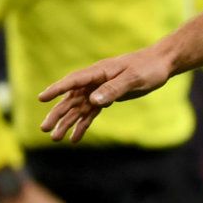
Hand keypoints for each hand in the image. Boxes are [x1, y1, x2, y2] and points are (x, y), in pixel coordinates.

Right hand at [37, 44, 173, 142]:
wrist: (161, 64)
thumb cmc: (148, 67)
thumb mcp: (133, 78)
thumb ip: (114, 89)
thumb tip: (92, 101)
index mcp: (99, 72)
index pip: (73, 81)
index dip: (57, 89)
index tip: (41, 98)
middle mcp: (95, 81)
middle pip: (71, 98)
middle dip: (57, 114)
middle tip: (44, 128)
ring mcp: (99, 90)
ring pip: (79, 108)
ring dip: (67, 123)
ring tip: (55, 138)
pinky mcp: (107, 97)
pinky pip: (91, 113)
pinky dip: (83, 125)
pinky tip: (74, 138)